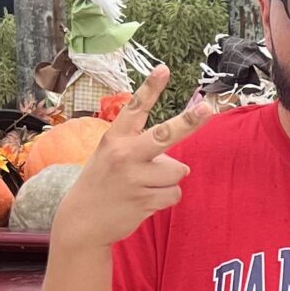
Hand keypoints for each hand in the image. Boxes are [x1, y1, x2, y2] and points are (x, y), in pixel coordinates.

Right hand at [51, 66, 213, 248]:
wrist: (82, 221)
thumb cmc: (102, 183)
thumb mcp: (109, 156)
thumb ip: (140, 152)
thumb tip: (182, 167)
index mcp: (114, 139)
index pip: (135, 109)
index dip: (150, 88)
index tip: (164, 69)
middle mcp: (124, 154)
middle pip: (165, 134)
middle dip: (189, 122)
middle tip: (207, 109)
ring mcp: (134, 178)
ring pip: (177, 171)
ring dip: (168, 180)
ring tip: (145, 186)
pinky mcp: (144, 200)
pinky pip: (175, 194)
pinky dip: (166, 198)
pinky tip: (145, 200)